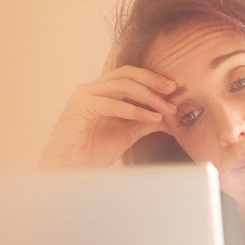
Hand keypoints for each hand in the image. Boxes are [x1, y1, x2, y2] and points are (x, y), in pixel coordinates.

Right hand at [39, 65, 177, 167]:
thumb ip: (145, 122)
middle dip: (153, 81)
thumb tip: (170, 118)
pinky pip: (111, 103)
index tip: (174, 88)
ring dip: (148, 96)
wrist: (69, 170)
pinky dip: (135, 110)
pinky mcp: (79, 107)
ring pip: (122, 85)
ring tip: (166, 109)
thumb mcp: (127, 134)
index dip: (152, 78)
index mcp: (102, 92)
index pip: (130, 74)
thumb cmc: (93, 153)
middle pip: (127, 73)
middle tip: (174, 90)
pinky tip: (152, 117)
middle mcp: (92, 89)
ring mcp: (84, 95)